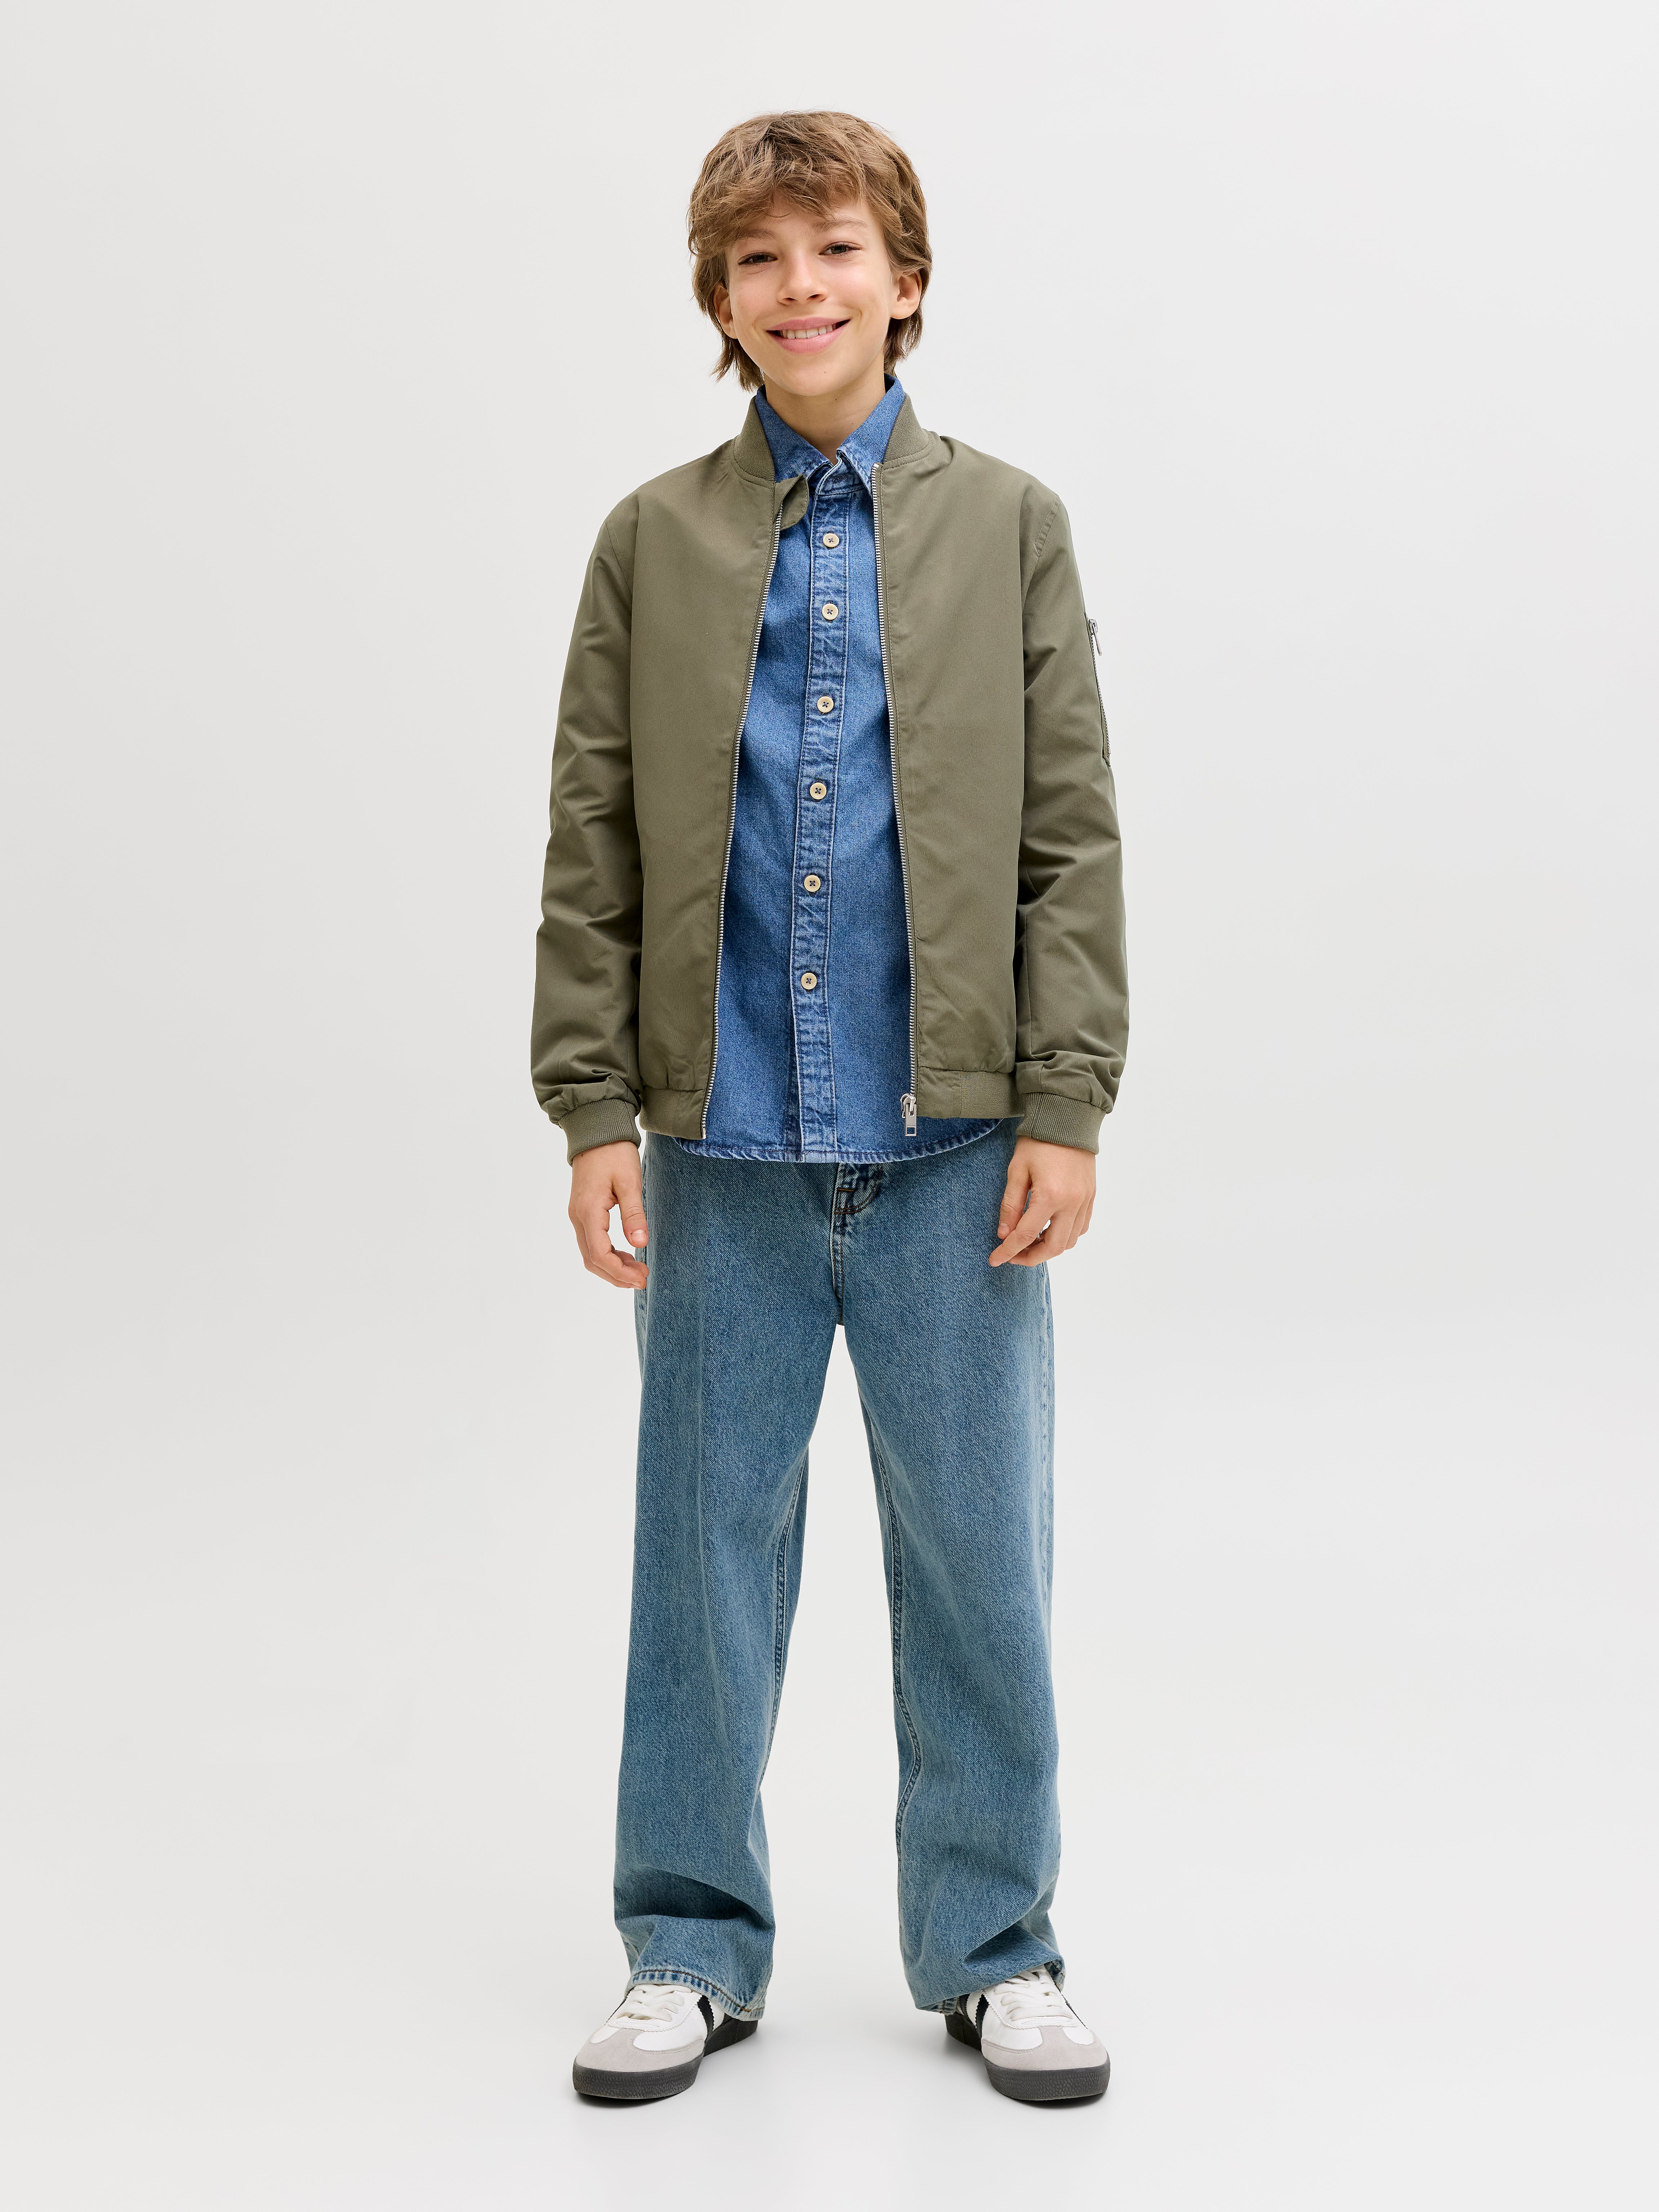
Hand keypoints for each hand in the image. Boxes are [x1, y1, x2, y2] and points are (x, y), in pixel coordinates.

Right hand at [568, 1141, 648, 1288]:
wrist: (596, 1130)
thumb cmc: (614, 1152)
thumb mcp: (630, 1181)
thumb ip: (634, 1213)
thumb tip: (640, 1243)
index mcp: (588, 1211)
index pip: (599, 1254)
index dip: (620, 1272)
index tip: (641, 1277)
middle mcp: (578, 1217)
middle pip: (592, 1260)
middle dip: (616, 1275)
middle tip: (642, 1279)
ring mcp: (577, 1215)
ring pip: (590, 1253)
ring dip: (611, 1267)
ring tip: (637, 1270)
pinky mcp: (582, 1212)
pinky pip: (591, 1242)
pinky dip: (607, 1255)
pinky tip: (625, 1255)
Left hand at [989, 1136, 1095, 1266]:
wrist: (1067, 1119)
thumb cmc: (1038, 1142)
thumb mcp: (1016, 1171)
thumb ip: (1010, 1205)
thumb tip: (1004, 1234)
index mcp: (1050, 1196)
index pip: (1026, 1235)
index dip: (1008, 1251)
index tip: (994, 1260)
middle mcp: (1072, 1203)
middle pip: (1053, 1247)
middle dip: (1031, 1257)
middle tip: (1013, 1255)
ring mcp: (1085, 1201)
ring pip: (1070, 1241)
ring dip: (1049, 1248)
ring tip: (1030, 1242)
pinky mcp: (1091, 1196)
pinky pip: (1081, 1227)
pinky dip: (1065, 1236)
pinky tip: (1050, 1229)